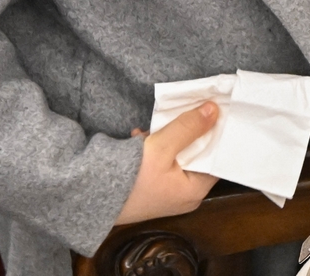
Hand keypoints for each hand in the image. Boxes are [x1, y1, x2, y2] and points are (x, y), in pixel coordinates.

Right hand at [114, 102, 220, 225]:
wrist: (89, 198)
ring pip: (179, 158)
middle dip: (190, 133)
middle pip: (198, 157)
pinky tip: (139, 137)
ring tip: (153, 128)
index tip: (219, 113)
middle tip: (186, 111)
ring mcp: (168, 194)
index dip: (219, 136)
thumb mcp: (162, 147)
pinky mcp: (152, 190)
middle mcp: (185, 196)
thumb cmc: (131, 179)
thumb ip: (188, 127)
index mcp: (195, 191)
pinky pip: (162, 164)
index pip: (219, 160)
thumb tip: (214, 110)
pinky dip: (155, 149)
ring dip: (169, 139)